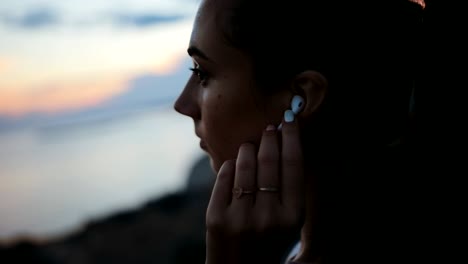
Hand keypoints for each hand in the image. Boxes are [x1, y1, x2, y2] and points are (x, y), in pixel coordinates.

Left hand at [205, 119, 305, 263]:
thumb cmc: (268, 242)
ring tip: (252, 146)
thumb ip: (289, 189)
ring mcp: (240, 217)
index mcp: (292, 217)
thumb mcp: (289, 223)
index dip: (292, 137)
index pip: (294, 165)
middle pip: (269, 160)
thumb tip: (283, 143)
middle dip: (270, 137)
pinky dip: (230, 165)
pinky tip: (235, 164)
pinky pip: (224, 176)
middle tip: (270, 127)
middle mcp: (268, 216)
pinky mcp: (216, 217)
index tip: (289, 120)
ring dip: (248, 148)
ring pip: (244, 164)